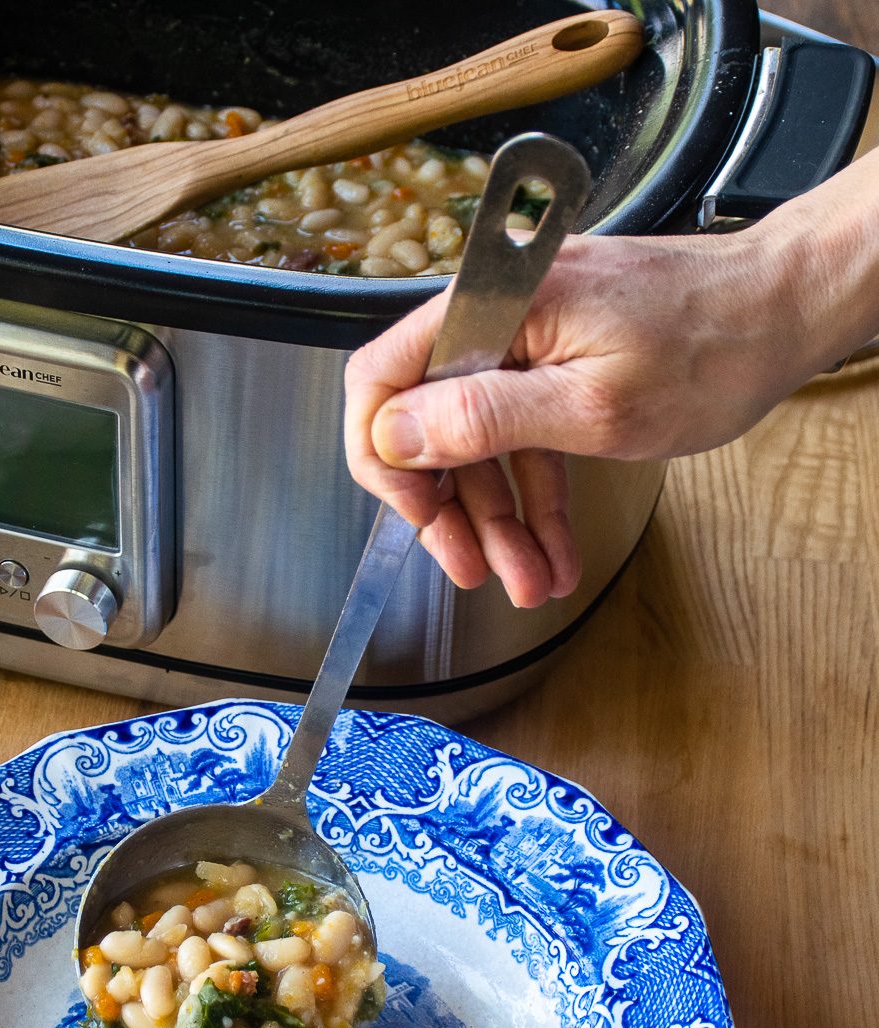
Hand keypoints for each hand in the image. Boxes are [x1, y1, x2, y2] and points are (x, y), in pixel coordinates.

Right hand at [343, 223, 818, 608]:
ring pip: (481, 443)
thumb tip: (393, 435)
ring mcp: (527, 338)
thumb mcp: (590, 405)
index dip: (385, 454)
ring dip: (501, 520)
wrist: (786, 312)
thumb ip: (483, 418)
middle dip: (453, 508)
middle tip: (472, 568)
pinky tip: (551, 550)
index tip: (416, 512)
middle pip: (429, 421)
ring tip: (527, 579)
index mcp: (490, 305)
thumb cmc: (710, 347)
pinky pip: (524, 436)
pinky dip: (536, 496)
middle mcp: (496, 314)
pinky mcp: (557, 360)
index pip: (383, 376)